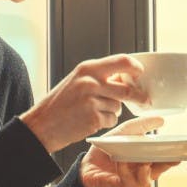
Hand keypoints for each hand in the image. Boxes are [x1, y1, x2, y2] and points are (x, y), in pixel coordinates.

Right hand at [20, 54, 147, 152]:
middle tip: (145, 100)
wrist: (41, 125)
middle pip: (126, 89)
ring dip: (113, 111)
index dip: (136, 68)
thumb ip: (100, 76)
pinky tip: (91, 120)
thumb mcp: (77, 80)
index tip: (141, 74)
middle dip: (138, 97)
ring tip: (94, 111)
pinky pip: (111, 119)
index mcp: (87, 69)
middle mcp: (90, 82)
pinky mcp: (93, 118)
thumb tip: (125, 77)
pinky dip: (106, 121)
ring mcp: (92, 101)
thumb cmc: (59, 104)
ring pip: (119, 106)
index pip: (122, 61)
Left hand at [81, 116, 186, 186]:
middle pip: (169, 167)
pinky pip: (133, 184)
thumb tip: (162, 120)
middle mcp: (149, 170)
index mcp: (152, 156)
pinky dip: (127, 172)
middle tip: (180, 153)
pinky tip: (121, 163)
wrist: (87, 165)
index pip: (176, 154)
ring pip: (151, 179)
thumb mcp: (126, 131)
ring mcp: (138, 180)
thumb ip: (143, 126)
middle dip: (176, 160)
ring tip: (140, 159)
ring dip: (144, 168)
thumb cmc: (109, 149)